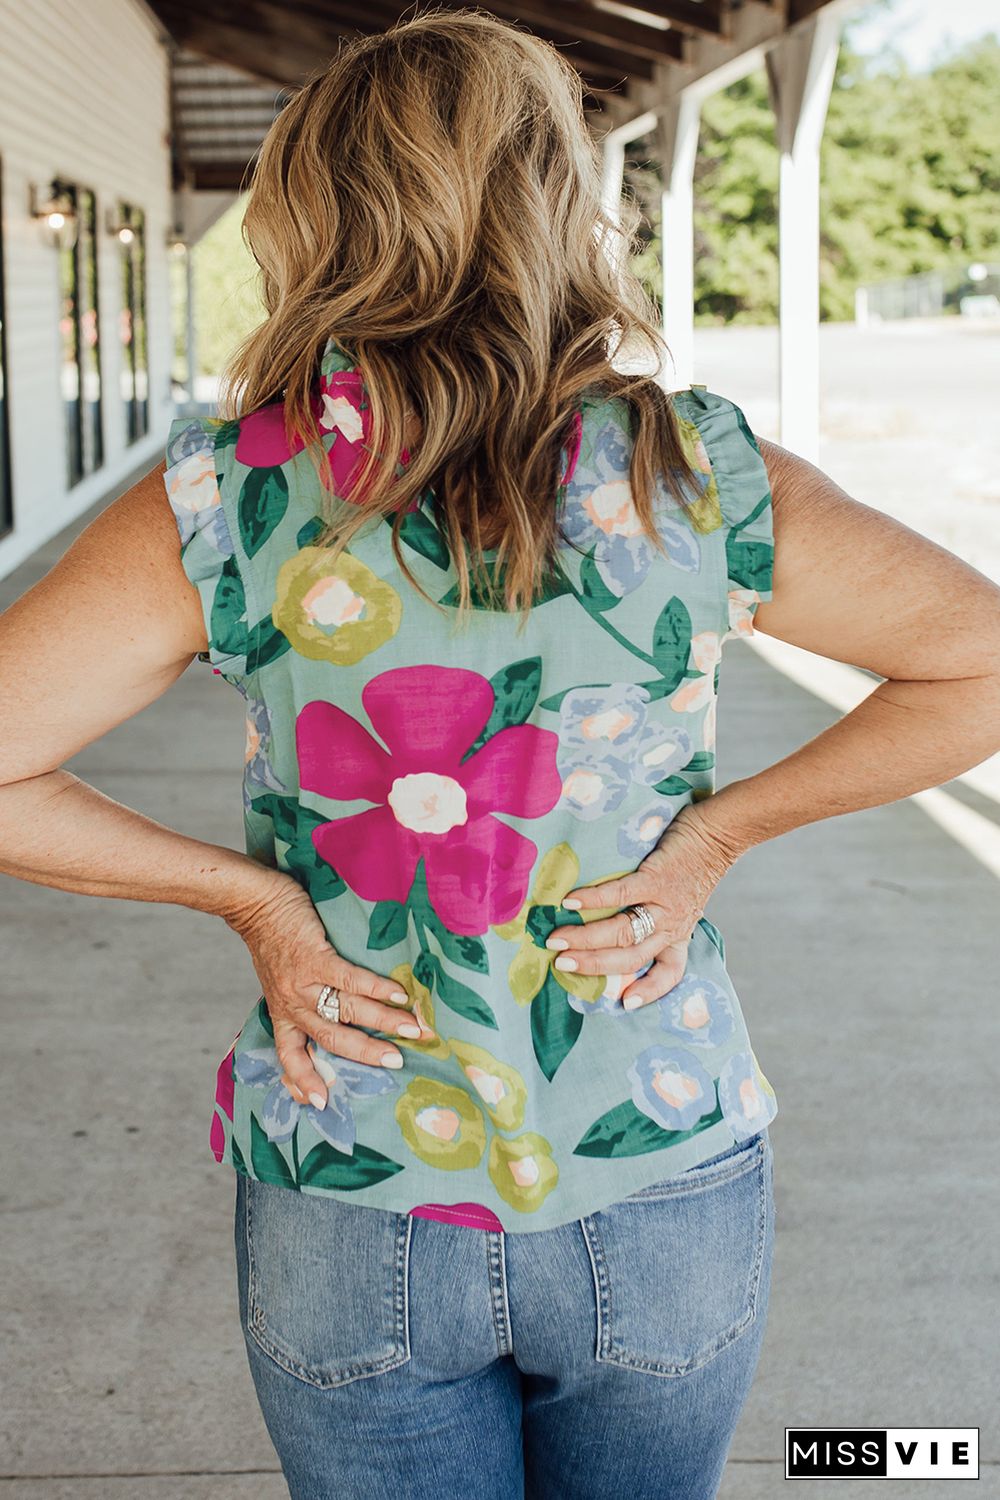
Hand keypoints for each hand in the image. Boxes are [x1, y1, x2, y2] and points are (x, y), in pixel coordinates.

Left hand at [225, 872, 434, 1107]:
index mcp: (282, 1013)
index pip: (289, 1055)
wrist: (256, 904)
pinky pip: (350, 979)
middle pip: (331, 1038)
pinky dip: (377, 989)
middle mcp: (292, 1004)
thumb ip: (300, 999)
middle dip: (366, 1053)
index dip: (303, 1080)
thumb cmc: (273, 940)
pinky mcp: (314, 957)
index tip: (321, 1104)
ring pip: (347, 1011)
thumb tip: (335, 1012)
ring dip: (383, 1021)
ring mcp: (303, 982)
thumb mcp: (278, 980)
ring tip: (413, 1029)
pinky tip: (399, 994)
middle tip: (397, 1062)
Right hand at [545, 803, 741, 1010]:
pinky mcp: (657, 878)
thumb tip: (614, 924)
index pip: (670, 973)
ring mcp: (665, 904)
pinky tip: (570, 902)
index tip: (626, 1004)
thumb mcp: (682, 902)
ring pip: (623, 932)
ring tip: (556, 939)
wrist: (717, 835)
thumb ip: (656, 916)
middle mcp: (672, 926)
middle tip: (560, 963)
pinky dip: (593, 900)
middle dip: (592, 964)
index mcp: (678, 935)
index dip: (650, 991)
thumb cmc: (692, 867)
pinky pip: (621, 894)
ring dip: (585, 938)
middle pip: (630, 957)